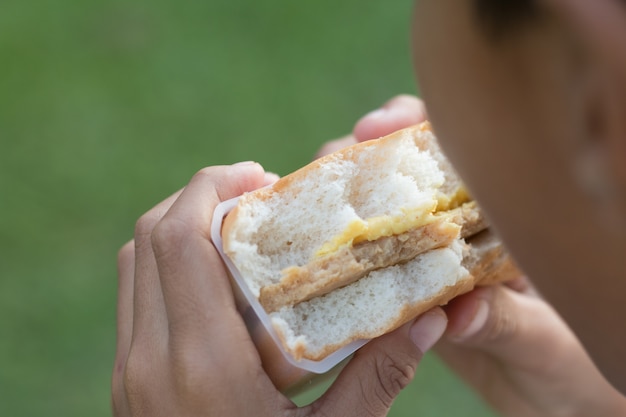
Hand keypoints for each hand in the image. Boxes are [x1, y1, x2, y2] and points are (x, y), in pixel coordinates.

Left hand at [112, 162, 447, 416]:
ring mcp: (130, 374)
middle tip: (255, 196)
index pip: (178, 240)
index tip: (258, 176)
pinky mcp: (128, 383)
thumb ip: (379, 376)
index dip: (210, 186)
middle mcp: (150, 362)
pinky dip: (168, 265)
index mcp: (200, 367)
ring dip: (181, 229)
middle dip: (199, 197)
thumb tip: (429, 317)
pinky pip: (135, 296)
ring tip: (238, 229)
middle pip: (151, 238)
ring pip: (136, 263)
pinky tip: (216, 277)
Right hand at [331, 94, 625, 416]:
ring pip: (372, 219)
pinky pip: (364, 275)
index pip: (456, 152)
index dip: (412, 127)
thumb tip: (458, 311)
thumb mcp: (546, 339)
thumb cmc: (566, 363)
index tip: (376, 126)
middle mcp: (455, 230)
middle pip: (399, 175)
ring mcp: (423, 261)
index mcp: (499, 218)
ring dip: (336, 207)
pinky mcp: (401, 297)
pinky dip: (336, 264)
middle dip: (358, 159)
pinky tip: (311, 262)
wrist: (552, 398)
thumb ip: (507, 321)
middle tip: (334, 159)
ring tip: (307, 208)